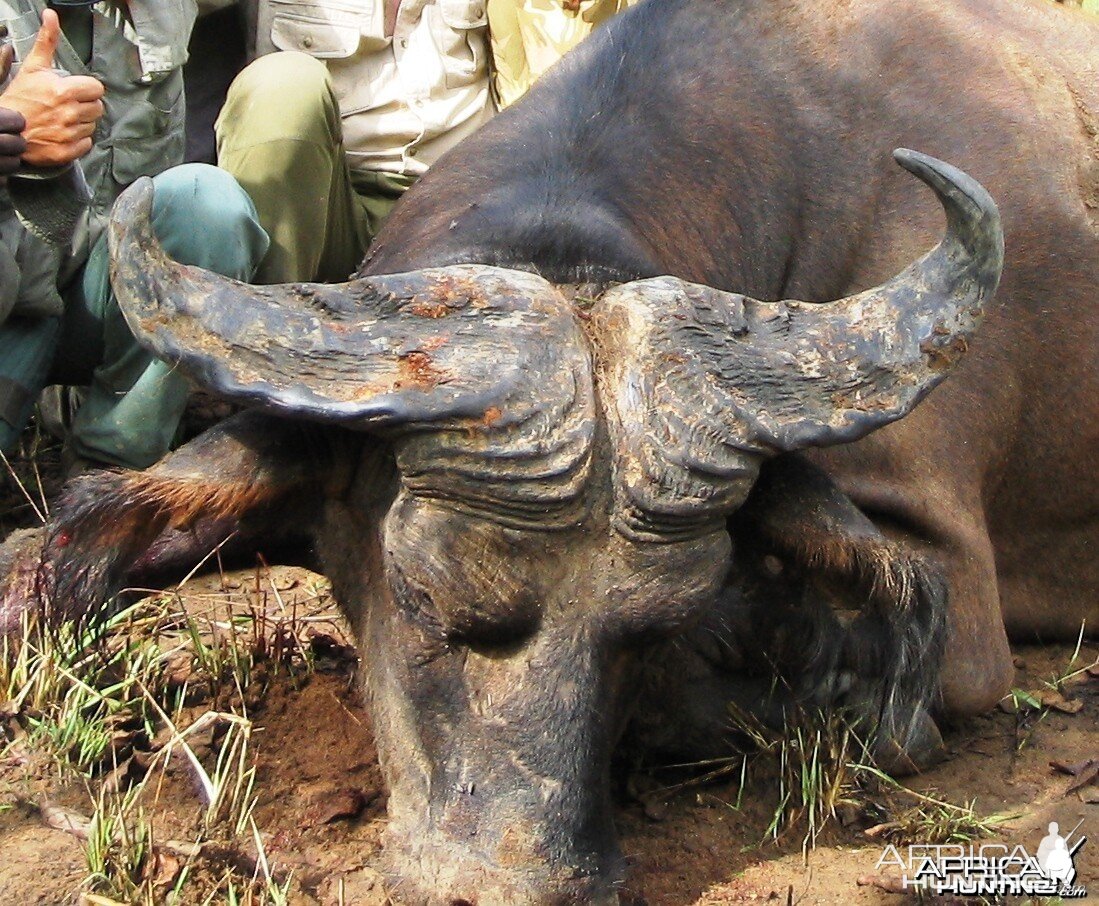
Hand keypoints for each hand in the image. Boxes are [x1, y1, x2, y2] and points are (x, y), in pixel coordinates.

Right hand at [0, 10, 104, 167]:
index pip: (97, 89)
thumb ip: (47, 41)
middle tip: (69, 105)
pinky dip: (78, 140)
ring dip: (81, 122)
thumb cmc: (20, 97)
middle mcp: (68, 113)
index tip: (77, 90)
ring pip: (92, 125)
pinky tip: (64, 132)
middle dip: (86, 105)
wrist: (6, 127)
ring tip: (63, 118)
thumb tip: (51, 16)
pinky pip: (86, 144)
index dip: (87, 89)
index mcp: (64, 90)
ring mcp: (68, 133)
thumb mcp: (33, 66)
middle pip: (98, 108)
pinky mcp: (67, 151)